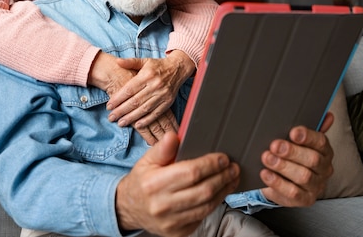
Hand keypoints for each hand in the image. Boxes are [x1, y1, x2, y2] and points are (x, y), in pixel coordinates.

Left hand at [87, 51, 184, 143]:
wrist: (178, 68)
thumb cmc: (158, 66)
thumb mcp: (144, 61)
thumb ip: (130, 62)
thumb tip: (117, 62)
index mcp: (147, 75)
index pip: (129, 89)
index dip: (118, 98)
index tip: (109, 106)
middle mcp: (155, 85)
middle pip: (135, 101)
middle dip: (121, 110)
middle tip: (111, 117)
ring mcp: (162, 95)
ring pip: (144, 109)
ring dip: (131, 117)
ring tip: (121, 122)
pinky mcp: (168, 102)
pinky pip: (156, 113)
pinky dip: (146, 120)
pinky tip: (137, 125)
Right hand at [115, 132, 238, 236]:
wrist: (128, 208)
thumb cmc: (142, 181)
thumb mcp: (146, 161)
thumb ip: (162, 149)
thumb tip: (174, 136)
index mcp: (154, 184)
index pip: (191, 173)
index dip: (211, 165)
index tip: (223, 158)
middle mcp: (162, 205)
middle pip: (203, 191)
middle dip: (223, 178)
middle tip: (233, 168)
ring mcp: (171, 222)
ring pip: (206, 206)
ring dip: (223, 191)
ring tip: (231, 179)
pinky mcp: (178, 233)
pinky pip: (202, 217)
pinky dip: (214, 204)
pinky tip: (219, 193)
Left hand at [258, 112, 334, 206]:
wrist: (287, 182)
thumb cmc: (294, 157)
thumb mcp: (300, 142)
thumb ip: (311, 128)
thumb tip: (328, 116)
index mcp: (325, 151)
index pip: (321, 142)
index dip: (307, 136)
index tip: (293, 132)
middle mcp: (324, 169)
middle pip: (312, 160)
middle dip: (292, 152)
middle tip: (274, 145)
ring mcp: (316, 186)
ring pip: (303, 176)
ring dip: (283, 166)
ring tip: (267, 158)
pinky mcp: (305, 199)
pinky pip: (293, 192)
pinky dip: (277, 183)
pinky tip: (266, 174)